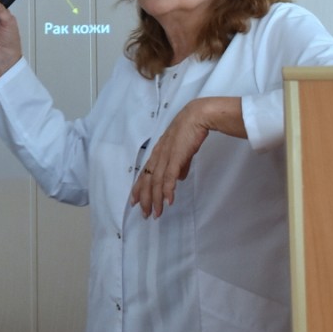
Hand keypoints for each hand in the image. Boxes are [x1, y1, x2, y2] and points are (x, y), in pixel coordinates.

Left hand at [129, 99, 211, 217]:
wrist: (197, 117)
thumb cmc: (190, 131)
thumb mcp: (182, 150)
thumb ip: (180, 164)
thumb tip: (180, 178)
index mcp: (158, 152)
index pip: (145, 173)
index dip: (139, 188)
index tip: (135, 201)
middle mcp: (158, 155)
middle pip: (148, 180)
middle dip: (145, 199)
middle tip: (144, 214)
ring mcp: (166, 156)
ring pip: (157, 182)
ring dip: (156, 199)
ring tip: (156, 213)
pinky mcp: (176, 156)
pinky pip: (170, 177)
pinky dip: (168, 190)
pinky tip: (168, 201)